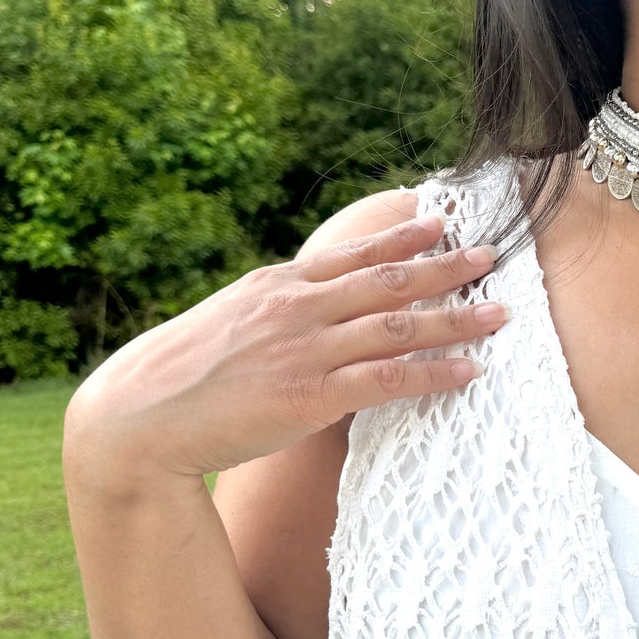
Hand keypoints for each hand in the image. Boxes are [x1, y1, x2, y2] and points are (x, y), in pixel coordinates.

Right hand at [65, 214, 508, 480]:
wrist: (138, 417)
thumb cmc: (187, 374)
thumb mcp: (233, 321)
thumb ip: (279, 311)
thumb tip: (317, 310)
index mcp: (279, 286)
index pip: (353, 254)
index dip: (402, 237)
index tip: (441, 221)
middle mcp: (298, 308)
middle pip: (389, 281)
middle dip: (446, 267)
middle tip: (493, 256)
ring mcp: (306, 350)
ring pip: (399, 327)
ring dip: (456, 320)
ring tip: (500, 315)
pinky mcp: (310, 395)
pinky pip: (387, 380)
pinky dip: (434, 374)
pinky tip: (469, 370)